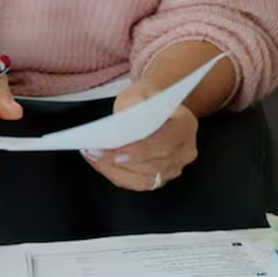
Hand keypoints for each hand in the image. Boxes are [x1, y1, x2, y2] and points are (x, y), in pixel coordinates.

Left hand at [81, 80, 197, 190]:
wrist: (157, 106)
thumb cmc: (147, 99)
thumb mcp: (140, 93)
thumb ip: (132, 108)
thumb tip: (117, 128)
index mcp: (185, 125)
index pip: (164, 143)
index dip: (140, 151)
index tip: (116, 153)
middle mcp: (185, 150)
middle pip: (154, 165)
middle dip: (121, 161)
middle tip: (94, 151)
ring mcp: (176, 166)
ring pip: (146, 179)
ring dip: (115, 170)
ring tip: (92, 155)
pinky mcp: (163, 177)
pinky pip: (140, 183)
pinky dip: (117, 175)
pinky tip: (98, 162)